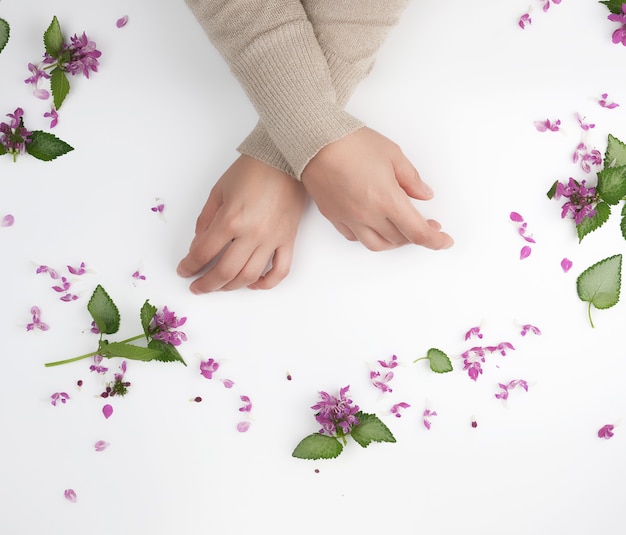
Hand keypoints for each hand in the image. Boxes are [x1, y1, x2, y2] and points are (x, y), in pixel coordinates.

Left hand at [177, 155, 306, 292]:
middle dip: (207, 284)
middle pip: (225, 271)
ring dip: (231, 287)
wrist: (286, 158)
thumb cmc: (253, 169)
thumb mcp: (219, 190)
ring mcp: (272, 239)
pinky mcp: (288, 239)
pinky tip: (253, 284)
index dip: (189, 266)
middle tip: (198, 287)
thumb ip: (206, 219)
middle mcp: (251, 234)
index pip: (203, 253)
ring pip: (249, 276)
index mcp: (230, 219)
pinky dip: (266, 283)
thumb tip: (199, 244)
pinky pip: (280, 270)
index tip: (184, 271)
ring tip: (221, 286)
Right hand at [301, 127, 452, 250]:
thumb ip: (411, 178)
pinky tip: (374, 224)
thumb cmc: (351, 142)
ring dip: (394, 241)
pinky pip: (354, 237)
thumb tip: (423, 194)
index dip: (435, 240)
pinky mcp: (334, 216)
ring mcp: (349, 218)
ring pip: (377, 244)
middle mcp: (367, 215)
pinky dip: (369, 235)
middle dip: (416, 235)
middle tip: (426, 224)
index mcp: (387, 200)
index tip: (444, 241)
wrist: (313, 140)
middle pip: (399, 239)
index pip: (417, 231)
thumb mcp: (393, 154)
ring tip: (401, 229)